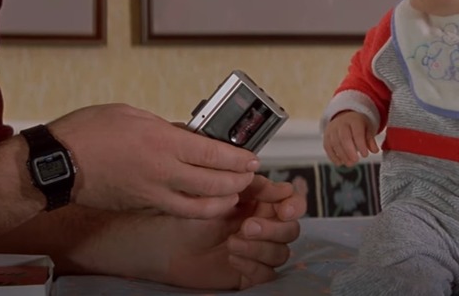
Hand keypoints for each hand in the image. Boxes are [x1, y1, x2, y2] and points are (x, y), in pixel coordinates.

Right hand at [47, 104, 260, 218]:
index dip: (238, 159)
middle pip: (215, 184)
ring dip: (222, 201)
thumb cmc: (90, 132)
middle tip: (248, 174)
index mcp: (163, 143)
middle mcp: (162, 172)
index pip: (214, 155)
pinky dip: (197, 208)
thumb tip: (191, 136)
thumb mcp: (135, 115)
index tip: (252, 158)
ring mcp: (153, 194)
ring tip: (232, 192)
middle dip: (238, 181)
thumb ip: (167, 128)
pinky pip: (178, 210)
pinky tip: (204, 201)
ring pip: (200, 207)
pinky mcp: (143, 206)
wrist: (57, 164)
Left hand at [130, 175, 305, 289]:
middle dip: (272, 228)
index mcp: (261, 204)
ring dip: (259, 247)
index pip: (293, 203)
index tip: (283, 208)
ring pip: (281, 253)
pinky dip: (253, 265)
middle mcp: (264, 227)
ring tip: (232, 242)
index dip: (294, 205)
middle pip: (291, 230)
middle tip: (247, 226)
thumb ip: (249, 187)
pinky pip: (268, 274)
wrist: (164, 243)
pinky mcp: (249, 273)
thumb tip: (276, 184)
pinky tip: (232, 257)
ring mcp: (258, 251)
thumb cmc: (187, 218)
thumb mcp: (220, 194)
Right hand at [323, 111, 378, 166]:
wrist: (344, 117)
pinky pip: (328, 147)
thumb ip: (370, 140)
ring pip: (335, 143)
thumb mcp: (367, 128)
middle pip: (344, 137)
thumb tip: (375, 151)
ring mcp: (332, 130)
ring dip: (342, 155)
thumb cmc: (358, 125)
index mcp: (354, 120)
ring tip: (350, 163)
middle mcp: (341, 123)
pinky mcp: (326, 136)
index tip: (365, 155)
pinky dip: (333, 156)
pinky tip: (340, 162)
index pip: (357, 132)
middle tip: (356, 161)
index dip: (361, 145)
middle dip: (350, 151)